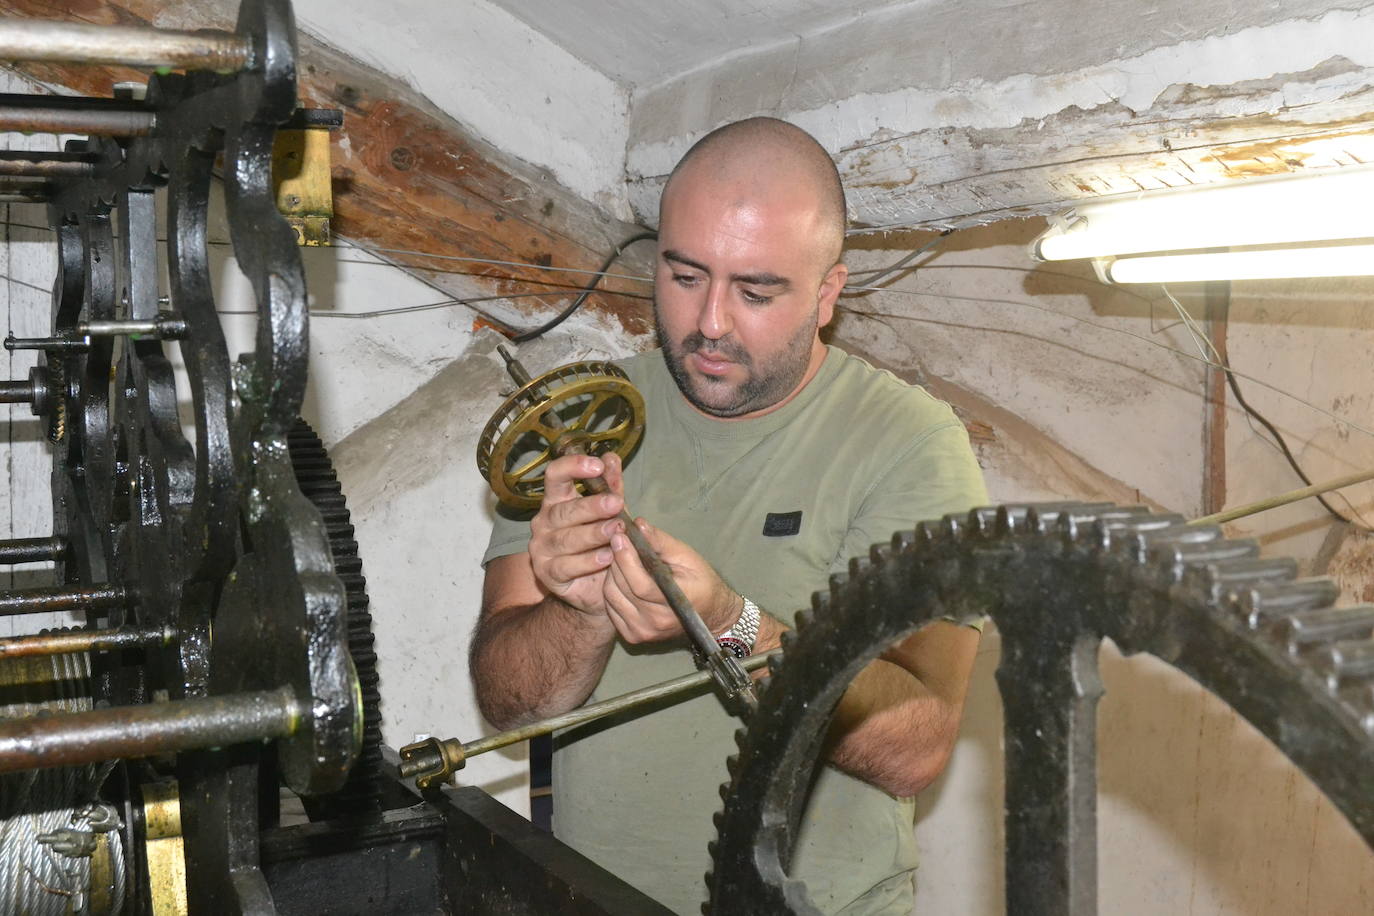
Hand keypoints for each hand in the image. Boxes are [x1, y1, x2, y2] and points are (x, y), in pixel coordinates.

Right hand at [527, 452, 626, 616]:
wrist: (598, 585)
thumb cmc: (600, 541)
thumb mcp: (610, 511)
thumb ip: (610, 486)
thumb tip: (612, 457)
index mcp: (556, 500)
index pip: (555, 476)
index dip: (573, 467)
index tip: (597, 465)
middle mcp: (544, 521)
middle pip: (563, 510)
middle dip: (591, 506)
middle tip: (616, 503)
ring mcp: (542, 548)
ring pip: (565, 538)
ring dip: (593, 533)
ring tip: (616, 530)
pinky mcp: (546, 573)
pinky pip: (566, 565)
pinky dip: (588, 561)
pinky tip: (607, 557)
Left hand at [603, 517, 742, 643]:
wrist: (710, 614)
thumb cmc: (701, 582)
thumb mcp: (688, 557)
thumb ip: (661, 542)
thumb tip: (638, 524)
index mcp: (676, 603)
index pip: (641, 584)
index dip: (626, 559)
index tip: (619, 536)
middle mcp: (656, 622)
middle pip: (622, 588)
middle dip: (616, 560)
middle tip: (619, 540)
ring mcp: (643, 632)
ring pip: (611, 596)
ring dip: (611, 573)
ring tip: (622, 558)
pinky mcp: (633, 636)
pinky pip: (611, 607)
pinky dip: (612, 588)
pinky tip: (622, 577)